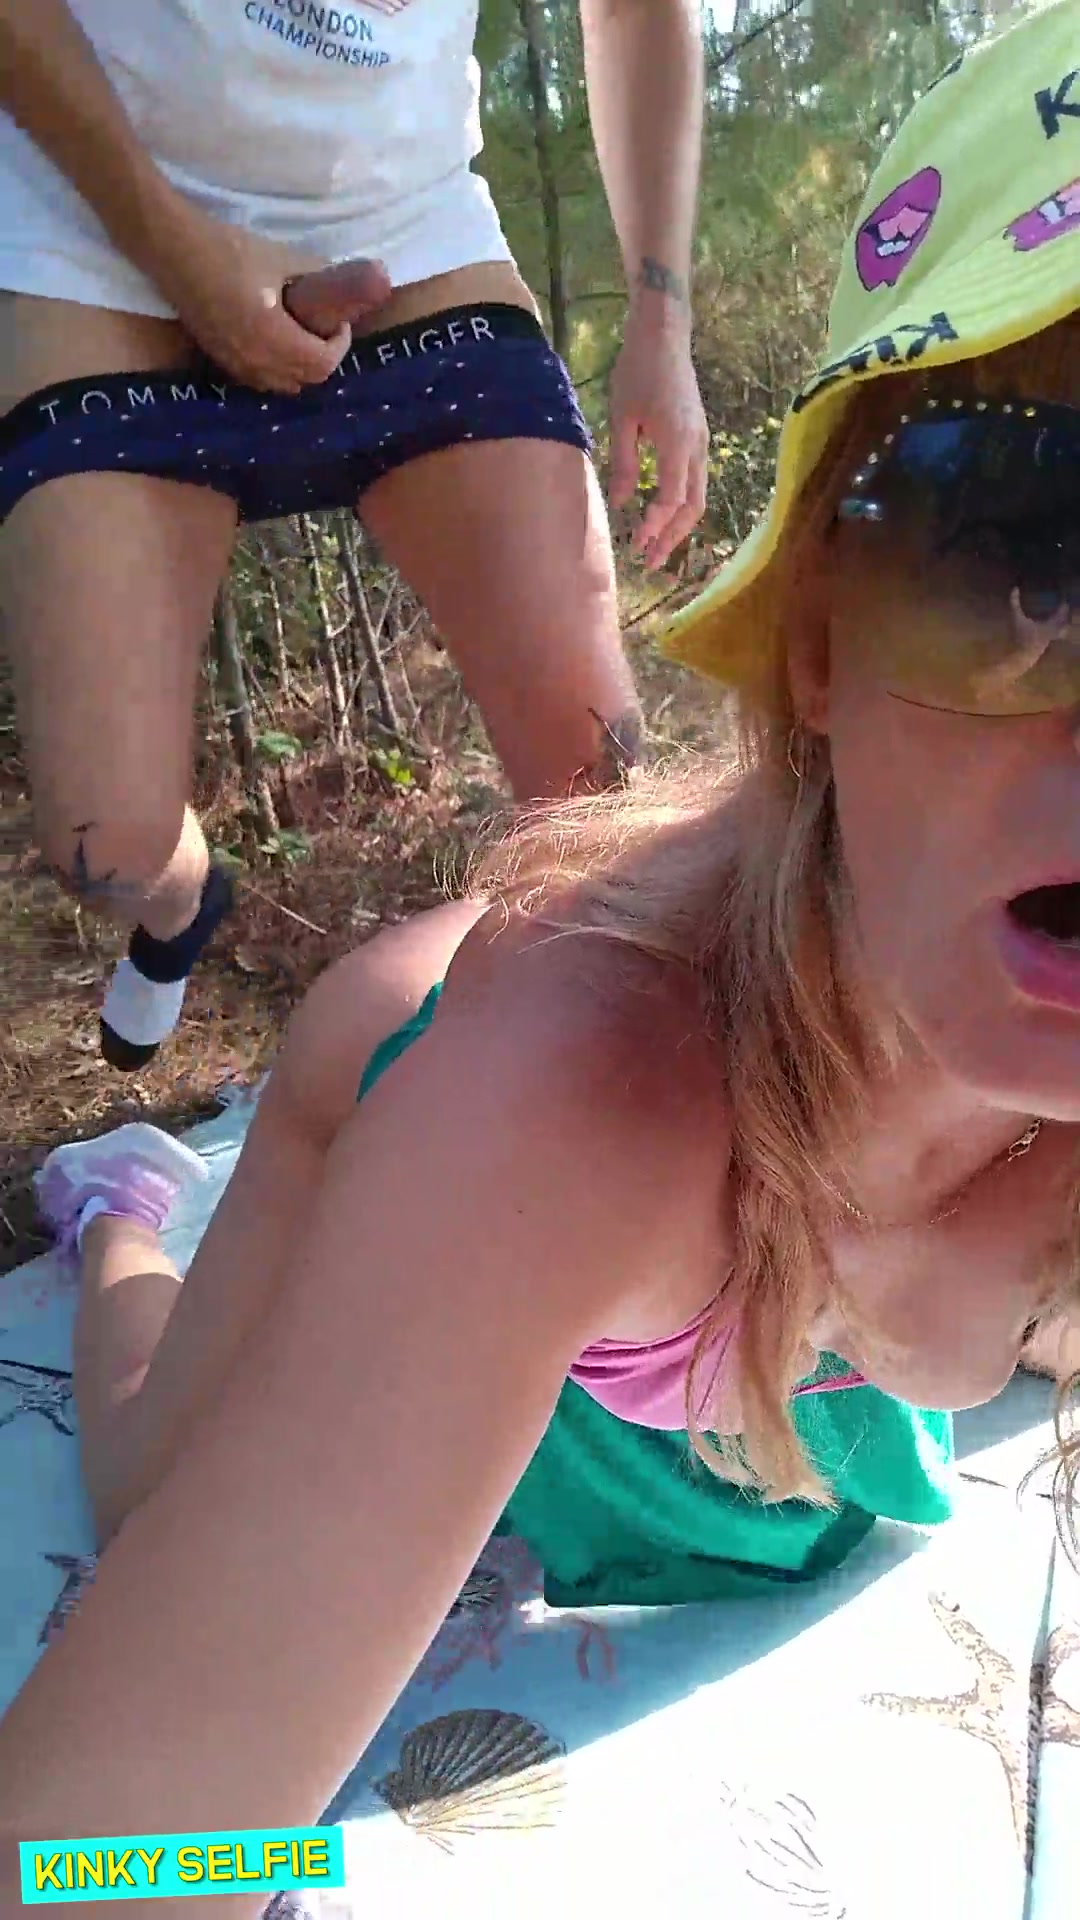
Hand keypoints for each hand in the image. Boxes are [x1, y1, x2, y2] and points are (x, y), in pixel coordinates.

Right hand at [146, 201, 391, 392]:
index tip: (340, 325)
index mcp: (271, 336)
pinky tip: (276, 344)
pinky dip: (276, 371)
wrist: (175, 251)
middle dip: (323, 359)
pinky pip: (260, 381)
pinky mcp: (220, 360)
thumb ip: (314, 272)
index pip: (321, 364)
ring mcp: (234, 364)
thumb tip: (343, 278)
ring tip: (303, 339)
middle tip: (326, 331)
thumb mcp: (281, 257)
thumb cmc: (228, 250)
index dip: (339, 347)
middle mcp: (253, 360)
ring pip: (282, 386)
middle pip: (306, 380)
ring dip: (300, 369)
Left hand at [608, 304, 709, 570]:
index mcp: (676, 443)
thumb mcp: (621, 419)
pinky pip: (696, 481)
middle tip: (649, 562)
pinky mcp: (698, 437)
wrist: (664, 334)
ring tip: (656, 547)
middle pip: (693, 507)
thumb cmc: (637, 371)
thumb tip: (623, 503)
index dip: (654, 527)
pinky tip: (662, 515)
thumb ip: (624, 464)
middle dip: (672, 538)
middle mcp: (696, 447)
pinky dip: (681, 505)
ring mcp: (701, 442)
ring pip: (698, 496)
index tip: (635, 545)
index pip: (671, 500)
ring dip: (679, 526)